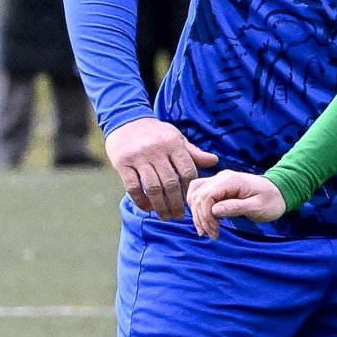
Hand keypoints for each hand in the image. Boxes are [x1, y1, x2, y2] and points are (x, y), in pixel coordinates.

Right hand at [104, 117, 219, 219]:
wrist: (126, 121)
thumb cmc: (156, 133)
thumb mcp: (176, 138)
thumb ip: (193, 152)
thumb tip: (215, 161)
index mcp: (173, 144)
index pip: (187, 171)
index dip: (189, 188)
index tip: (190, 200)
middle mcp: (157, 151)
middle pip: (170, 182)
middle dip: (176, 203)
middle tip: (178, 216)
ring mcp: (139, 158)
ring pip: (153, 187)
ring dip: (160, 205)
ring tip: (166, 216)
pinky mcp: (122, 164)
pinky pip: (133, 187)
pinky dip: (141, 200)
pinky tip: (147, 208)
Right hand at [185, 170, 285, 238]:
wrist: (280, 192)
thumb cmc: (272, 201)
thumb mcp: (258, 207)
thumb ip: (236, 207)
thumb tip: (214, 210)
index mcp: (231, 180)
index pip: (206, 195)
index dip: (205, 215)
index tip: (214, 230)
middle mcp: (222, 177)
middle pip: (198, 195)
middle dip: (201, 217)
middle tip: (211, 234)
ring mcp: (219, 181)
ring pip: (195, 194)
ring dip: (197, 213)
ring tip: (207, 230)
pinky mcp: (218, 187)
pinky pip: (200, 194)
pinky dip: (198, 208)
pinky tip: (205, 221)